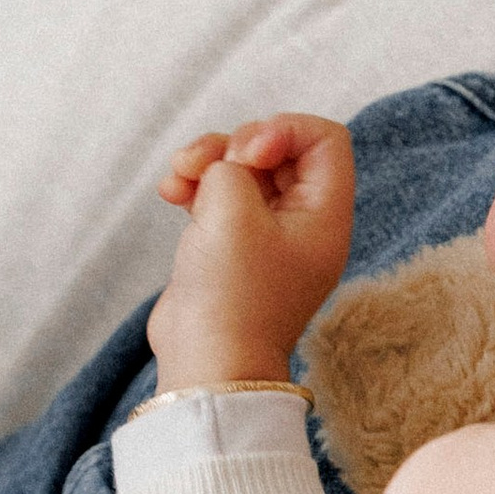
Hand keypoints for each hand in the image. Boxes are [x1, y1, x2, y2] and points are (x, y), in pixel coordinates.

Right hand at [148, 111, 354, 392]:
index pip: (324, 139)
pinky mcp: (228, 244)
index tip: (248, 154)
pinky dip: (192, 184)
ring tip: (177, 177)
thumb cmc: (231, 294)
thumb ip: (231, 165)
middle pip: (278, 148)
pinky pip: (216, 194)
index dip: (282, 129)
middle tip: (206, 164)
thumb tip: (222, 168)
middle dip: (233, 143)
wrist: (205, 364)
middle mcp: (301, 221)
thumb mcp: (233, 208)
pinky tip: (169, 193)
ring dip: (206, 160)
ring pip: (241, 168)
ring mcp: (263, 234)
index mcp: (325, 215)